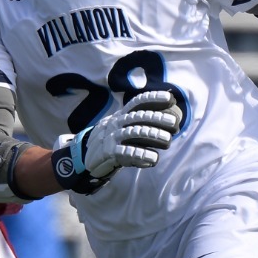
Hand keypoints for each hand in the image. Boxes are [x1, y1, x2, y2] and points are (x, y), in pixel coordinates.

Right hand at [58, 89, 181, 190]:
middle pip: (139, 117)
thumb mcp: (121, 127)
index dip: (154, 98)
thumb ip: (139, 123)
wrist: (83, 157)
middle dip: (157, 119)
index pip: (138, 102)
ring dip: (153, 136)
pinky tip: (153, 159)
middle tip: (174, 124)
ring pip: (135, 133)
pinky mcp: (109, 153)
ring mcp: (112, 137)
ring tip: (167, 141)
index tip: (170, 99)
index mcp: (121, 115)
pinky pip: (127, 152)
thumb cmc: (110, 141)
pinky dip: (141, 155)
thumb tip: (167, 116)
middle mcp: (117, 123)